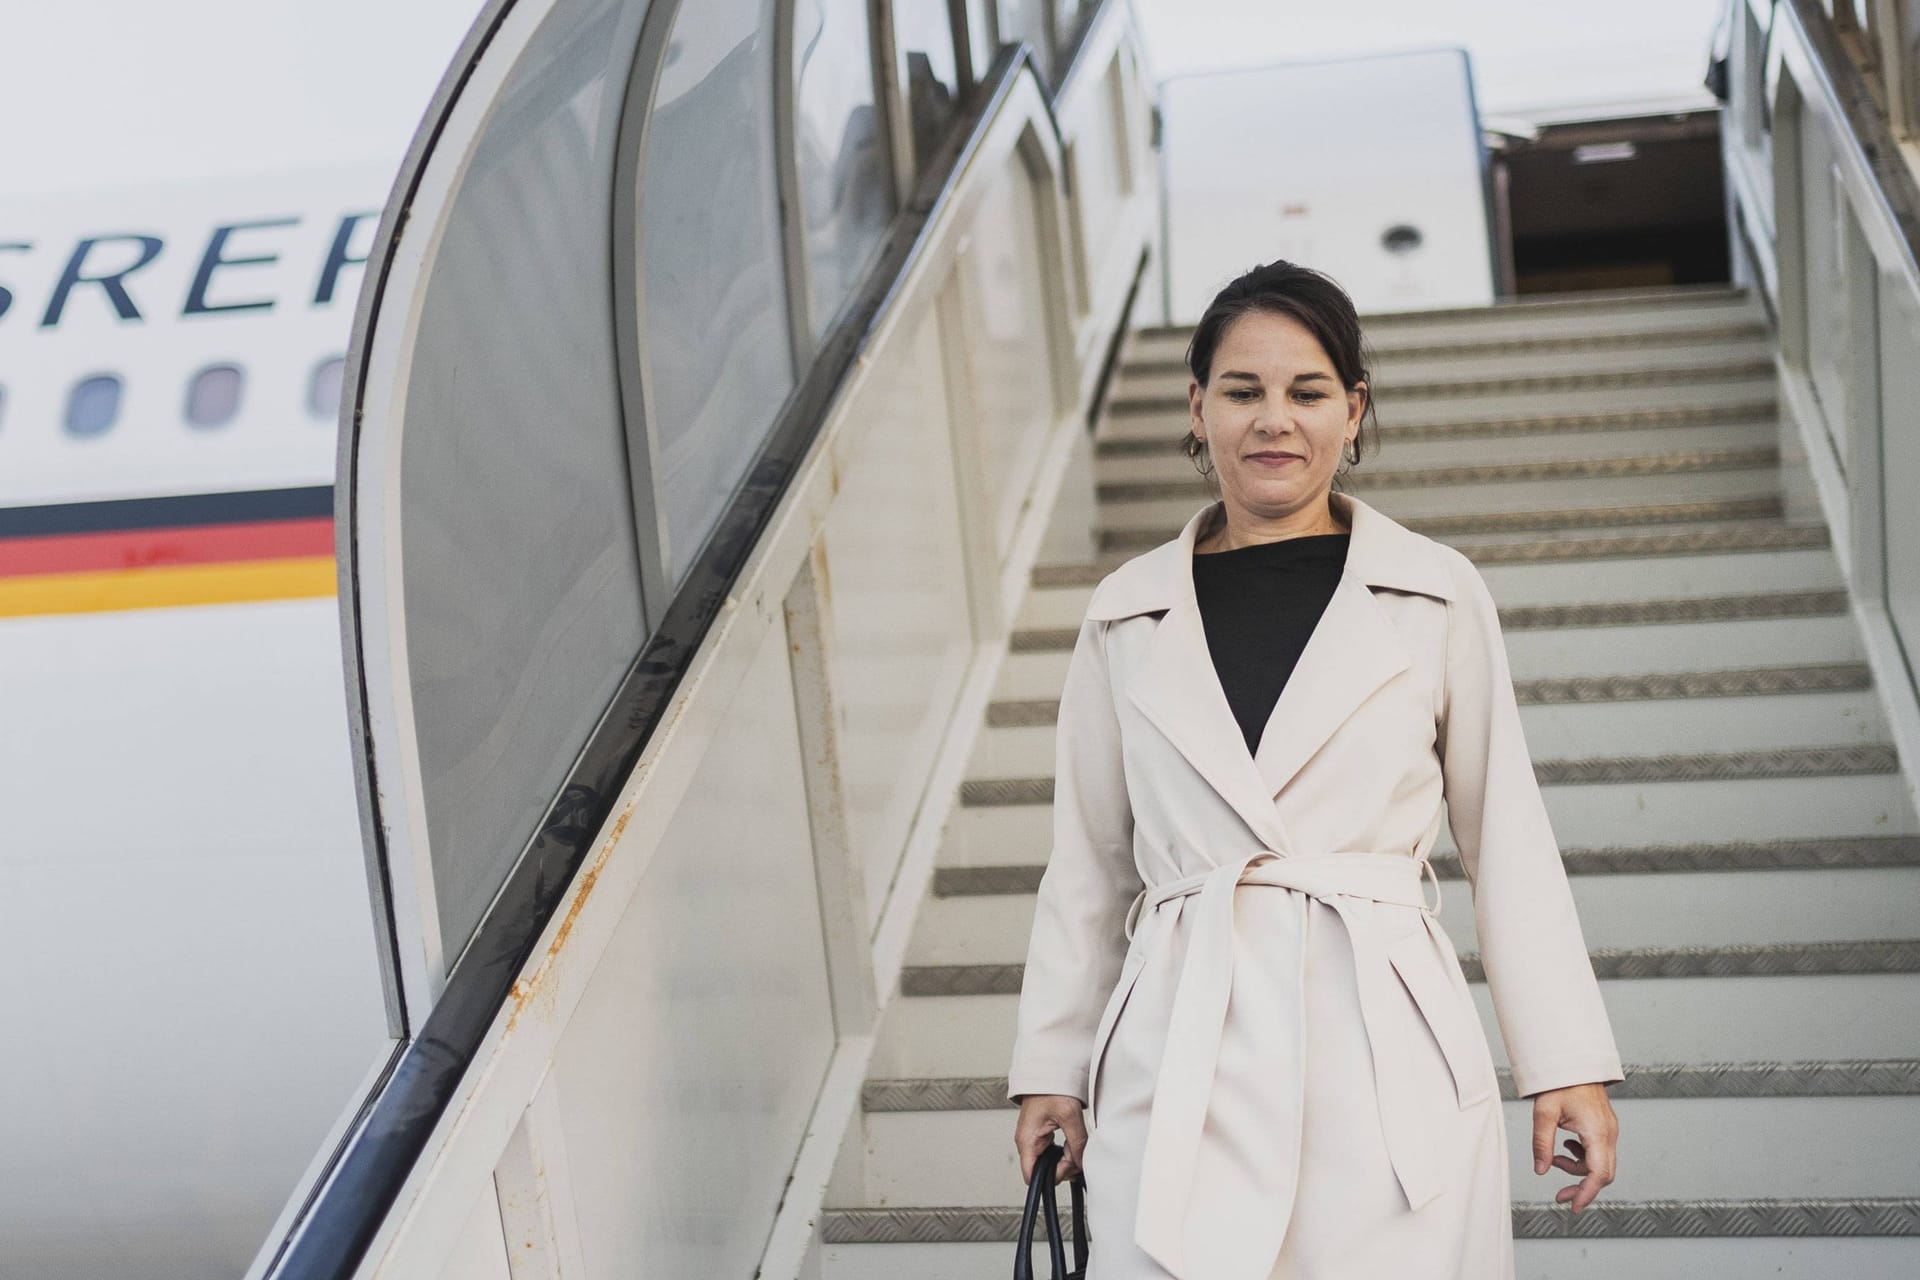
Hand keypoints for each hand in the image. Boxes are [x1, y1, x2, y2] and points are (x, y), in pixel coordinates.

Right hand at [1013, 1094, 1087, 1184]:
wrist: (1049, 1072)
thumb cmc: (1051, 1088)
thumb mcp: (1069, 1115)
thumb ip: (1077, 1142)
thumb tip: (1081, 1163)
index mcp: (1027, 1140)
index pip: (1031, 1176)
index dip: (1052, 1176)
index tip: (1068, 1166)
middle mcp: (1028, 1143)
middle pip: (1044, 1172)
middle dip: (1063, 1167)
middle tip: (1076, 1153)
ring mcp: (1034, 1140)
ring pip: (1051, 1163)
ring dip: (1066, 1159)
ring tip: (1075, 1144)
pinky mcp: (1042, 1136)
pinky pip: (1053, 1153)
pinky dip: (1065, 1152)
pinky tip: (1072, 1142)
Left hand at [1530, 1081, 1617, 1213]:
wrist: (1573, 1062)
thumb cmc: (1559, 1084)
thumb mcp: (1544, 1113)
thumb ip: (1542, 1143)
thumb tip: (1540, 1170)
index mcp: (1597, 1132)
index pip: (1598, 1174)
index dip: (1586, 1193)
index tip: (1573, 1207)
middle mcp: (1609, 1134)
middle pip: (1604, 1174)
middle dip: (1582, 1186)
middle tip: (1560, 1195)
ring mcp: (1609, 1130)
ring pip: (1600, 1164)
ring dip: (1579, 1169)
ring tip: (1555, 1159)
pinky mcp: (1605, 1127)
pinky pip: (1599, 1152)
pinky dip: (1582, 1157)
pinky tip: (1566, 1148)